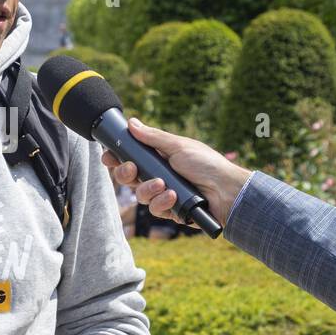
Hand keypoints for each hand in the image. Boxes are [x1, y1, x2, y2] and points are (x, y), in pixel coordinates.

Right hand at [100, 117, 252, 227]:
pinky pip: (155, 210)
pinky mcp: (170, 211)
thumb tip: (132, 123)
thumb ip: (152, 137)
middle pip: (129, 178)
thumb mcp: (178, 146)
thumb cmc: (207, 164)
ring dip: (148, 190)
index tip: (108, 156)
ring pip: (140, 195)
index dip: (117, 158)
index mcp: (159, 158)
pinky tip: (173, 197)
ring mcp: (163, 194)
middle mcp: (159, 175)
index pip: (131, 158)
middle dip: (126, 174)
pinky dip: (162, 203)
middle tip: (131, 170)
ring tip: (163, 185)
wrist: (227, 191)